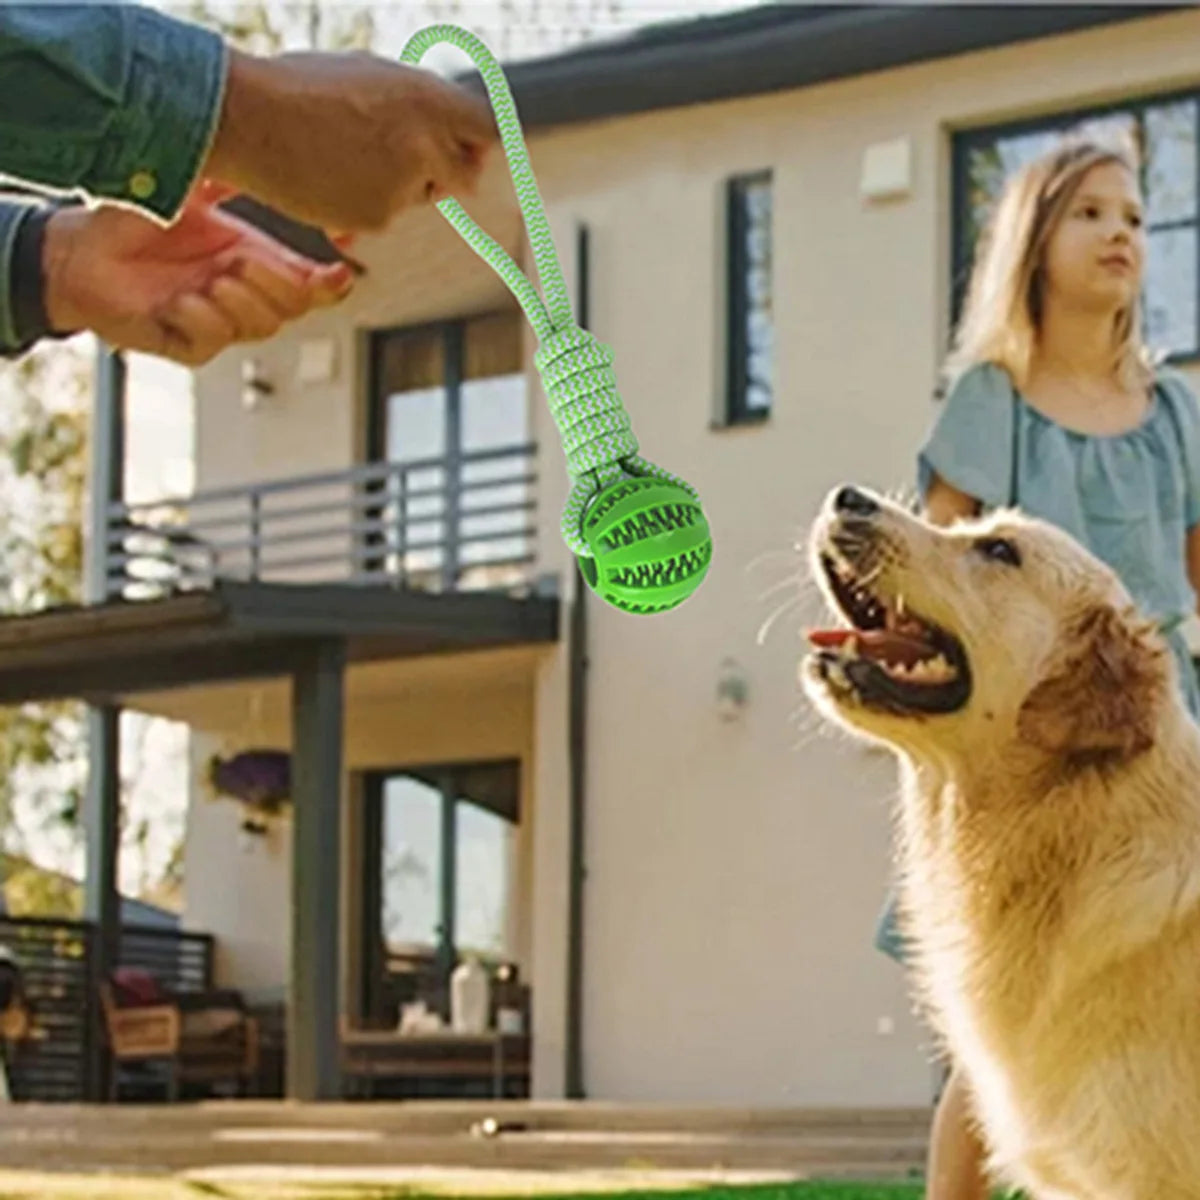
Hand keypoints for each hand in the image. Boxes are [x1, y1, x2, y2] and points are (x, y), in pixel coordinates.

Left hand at [42, 196, 354, 365]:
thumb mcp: (192, 187)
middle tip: (242, 261)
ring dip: (242, 303)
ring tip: (213, 280)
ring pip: (261, 326)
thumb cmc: (130, 221)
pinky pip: (211, 342)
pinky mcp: (188, 344)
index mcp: (254, 259)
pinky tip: (179, 301)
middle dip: (278, 285)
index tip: (337, 268)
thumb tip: (273, 144)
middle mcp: (242, 293)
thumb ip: (234, 174)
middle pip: (295, 307)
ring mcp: (219, 322)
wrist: (77, 252)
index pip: (311, 283)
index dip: (331, 281)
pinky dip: (199, 318)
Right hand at [202, 49, 497, 233]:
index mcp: (427, 97)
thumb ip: (418, 105)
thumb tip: (455, 131)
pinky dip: (362, 206)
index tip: (467, 152)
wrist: (249, 119)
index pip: (487, 130)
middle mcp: (426, 141)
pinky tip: (326, 180)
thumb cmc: (302, 88)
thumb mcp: (370, 76)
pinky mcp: (381, 217)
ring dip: (396, 187)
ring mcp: (405, 183)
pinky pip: (383, 217)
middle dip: (448, 177)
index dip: (478, 144)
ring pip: (418, 197)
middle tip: (414, 170)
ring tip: (343, 157)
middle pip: (467, 176)